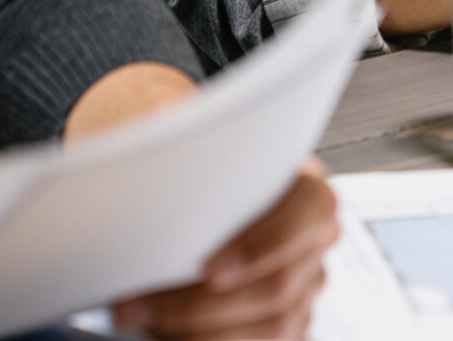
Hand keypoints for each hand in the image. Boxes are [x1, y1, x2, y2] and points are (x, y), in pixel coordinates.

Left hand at [67, 65, 339, 337]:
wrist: (207, 194)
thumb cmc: (206, 168)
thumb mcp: (202, 140)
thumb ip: (193, 138)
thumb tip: (156, 131)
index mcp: (310, 191)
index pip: (309, 213)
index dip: (260, 245)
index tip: (207, 268)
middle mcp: (316, 244)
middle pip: (277, 288)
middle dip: (199, 305)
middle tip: (136, 304)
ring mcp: (306, 290)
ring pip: (269, 329)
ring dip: (195, 332)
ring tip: (137, 318)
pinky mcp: (287, 324)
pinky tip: (161, 332)